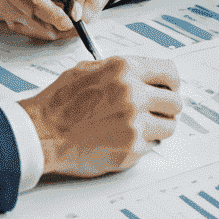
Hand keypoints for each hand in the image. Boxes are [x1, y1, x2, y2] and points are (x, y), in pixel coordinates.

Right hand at [18, 56, 180, 176]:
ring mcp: (134, 124)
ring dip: (158, 127)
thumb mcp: (89, 69)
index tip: (169, 88)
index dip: (171, 82)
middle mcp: (133, 95)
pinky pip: (151, 146)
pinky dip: (141, 144)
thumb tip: (145, 75)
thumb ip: (121, 70)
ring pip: (169, 126)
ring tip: (139, 126)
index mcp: (125, 70)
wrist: (43, 133)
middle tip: (156, 110)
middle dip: (167, 107)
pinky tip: (122, 138)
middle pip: (175, 102)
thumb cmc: (60, 103)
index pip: (170, 71)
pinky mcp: (131, 149)